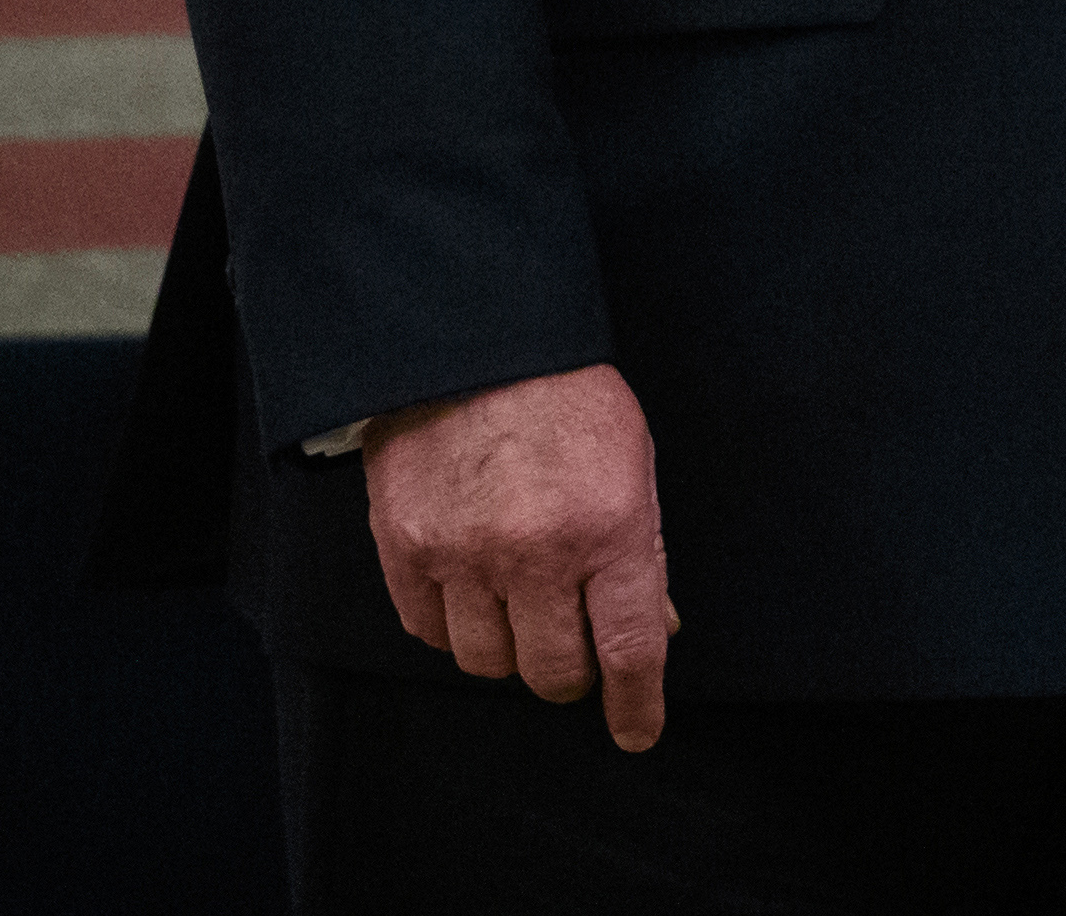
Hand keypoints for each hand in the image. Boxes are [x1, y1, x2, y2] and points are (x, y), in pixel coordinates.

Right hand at [360, 363, 680, 750]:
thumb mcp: (632, 463)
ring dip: (509, 650)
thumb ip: (644, 553)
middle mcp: (537, 550)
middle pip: (554, 673)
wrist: (474, 337)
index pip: (629, 651)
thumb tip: (658, 628)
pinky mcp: (406, 546)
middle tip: (571, 646)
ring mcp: (465, 553)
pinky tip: (469, 591)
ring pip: (488, 662)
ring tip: (516, 606)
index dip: (637, 705)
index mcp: (609, 526)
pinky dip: (452, 626)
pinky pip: (429, 632)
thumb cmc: (565, 397)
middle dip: (570, 673)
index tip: (637, 729)